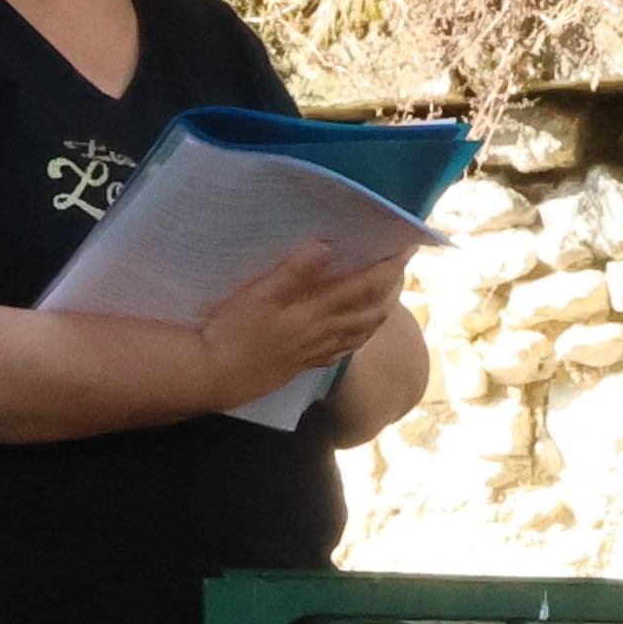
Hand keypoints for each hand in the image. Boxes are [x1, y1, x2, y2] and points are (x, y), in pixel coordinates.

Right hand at [198, 243, 408, 407]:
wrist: (216, 376)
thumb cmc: (233, 332)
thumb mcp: (259, 295)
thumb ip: (294, 271)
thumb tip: (327, 247)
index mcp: (316, 312)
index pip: (365, 286)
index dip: (389, 268)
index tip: (406, 248)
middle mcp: (324, 333)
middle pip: (372, 312)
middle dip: (392, 289)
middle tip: (401, 269)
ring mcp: (316, 351)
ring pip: (362, 333)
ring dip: (381, 313)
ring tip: (389, 297)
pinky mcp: (303, 364)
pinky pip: (344, 349)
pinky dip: (359, 336)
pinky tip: (356, 332)